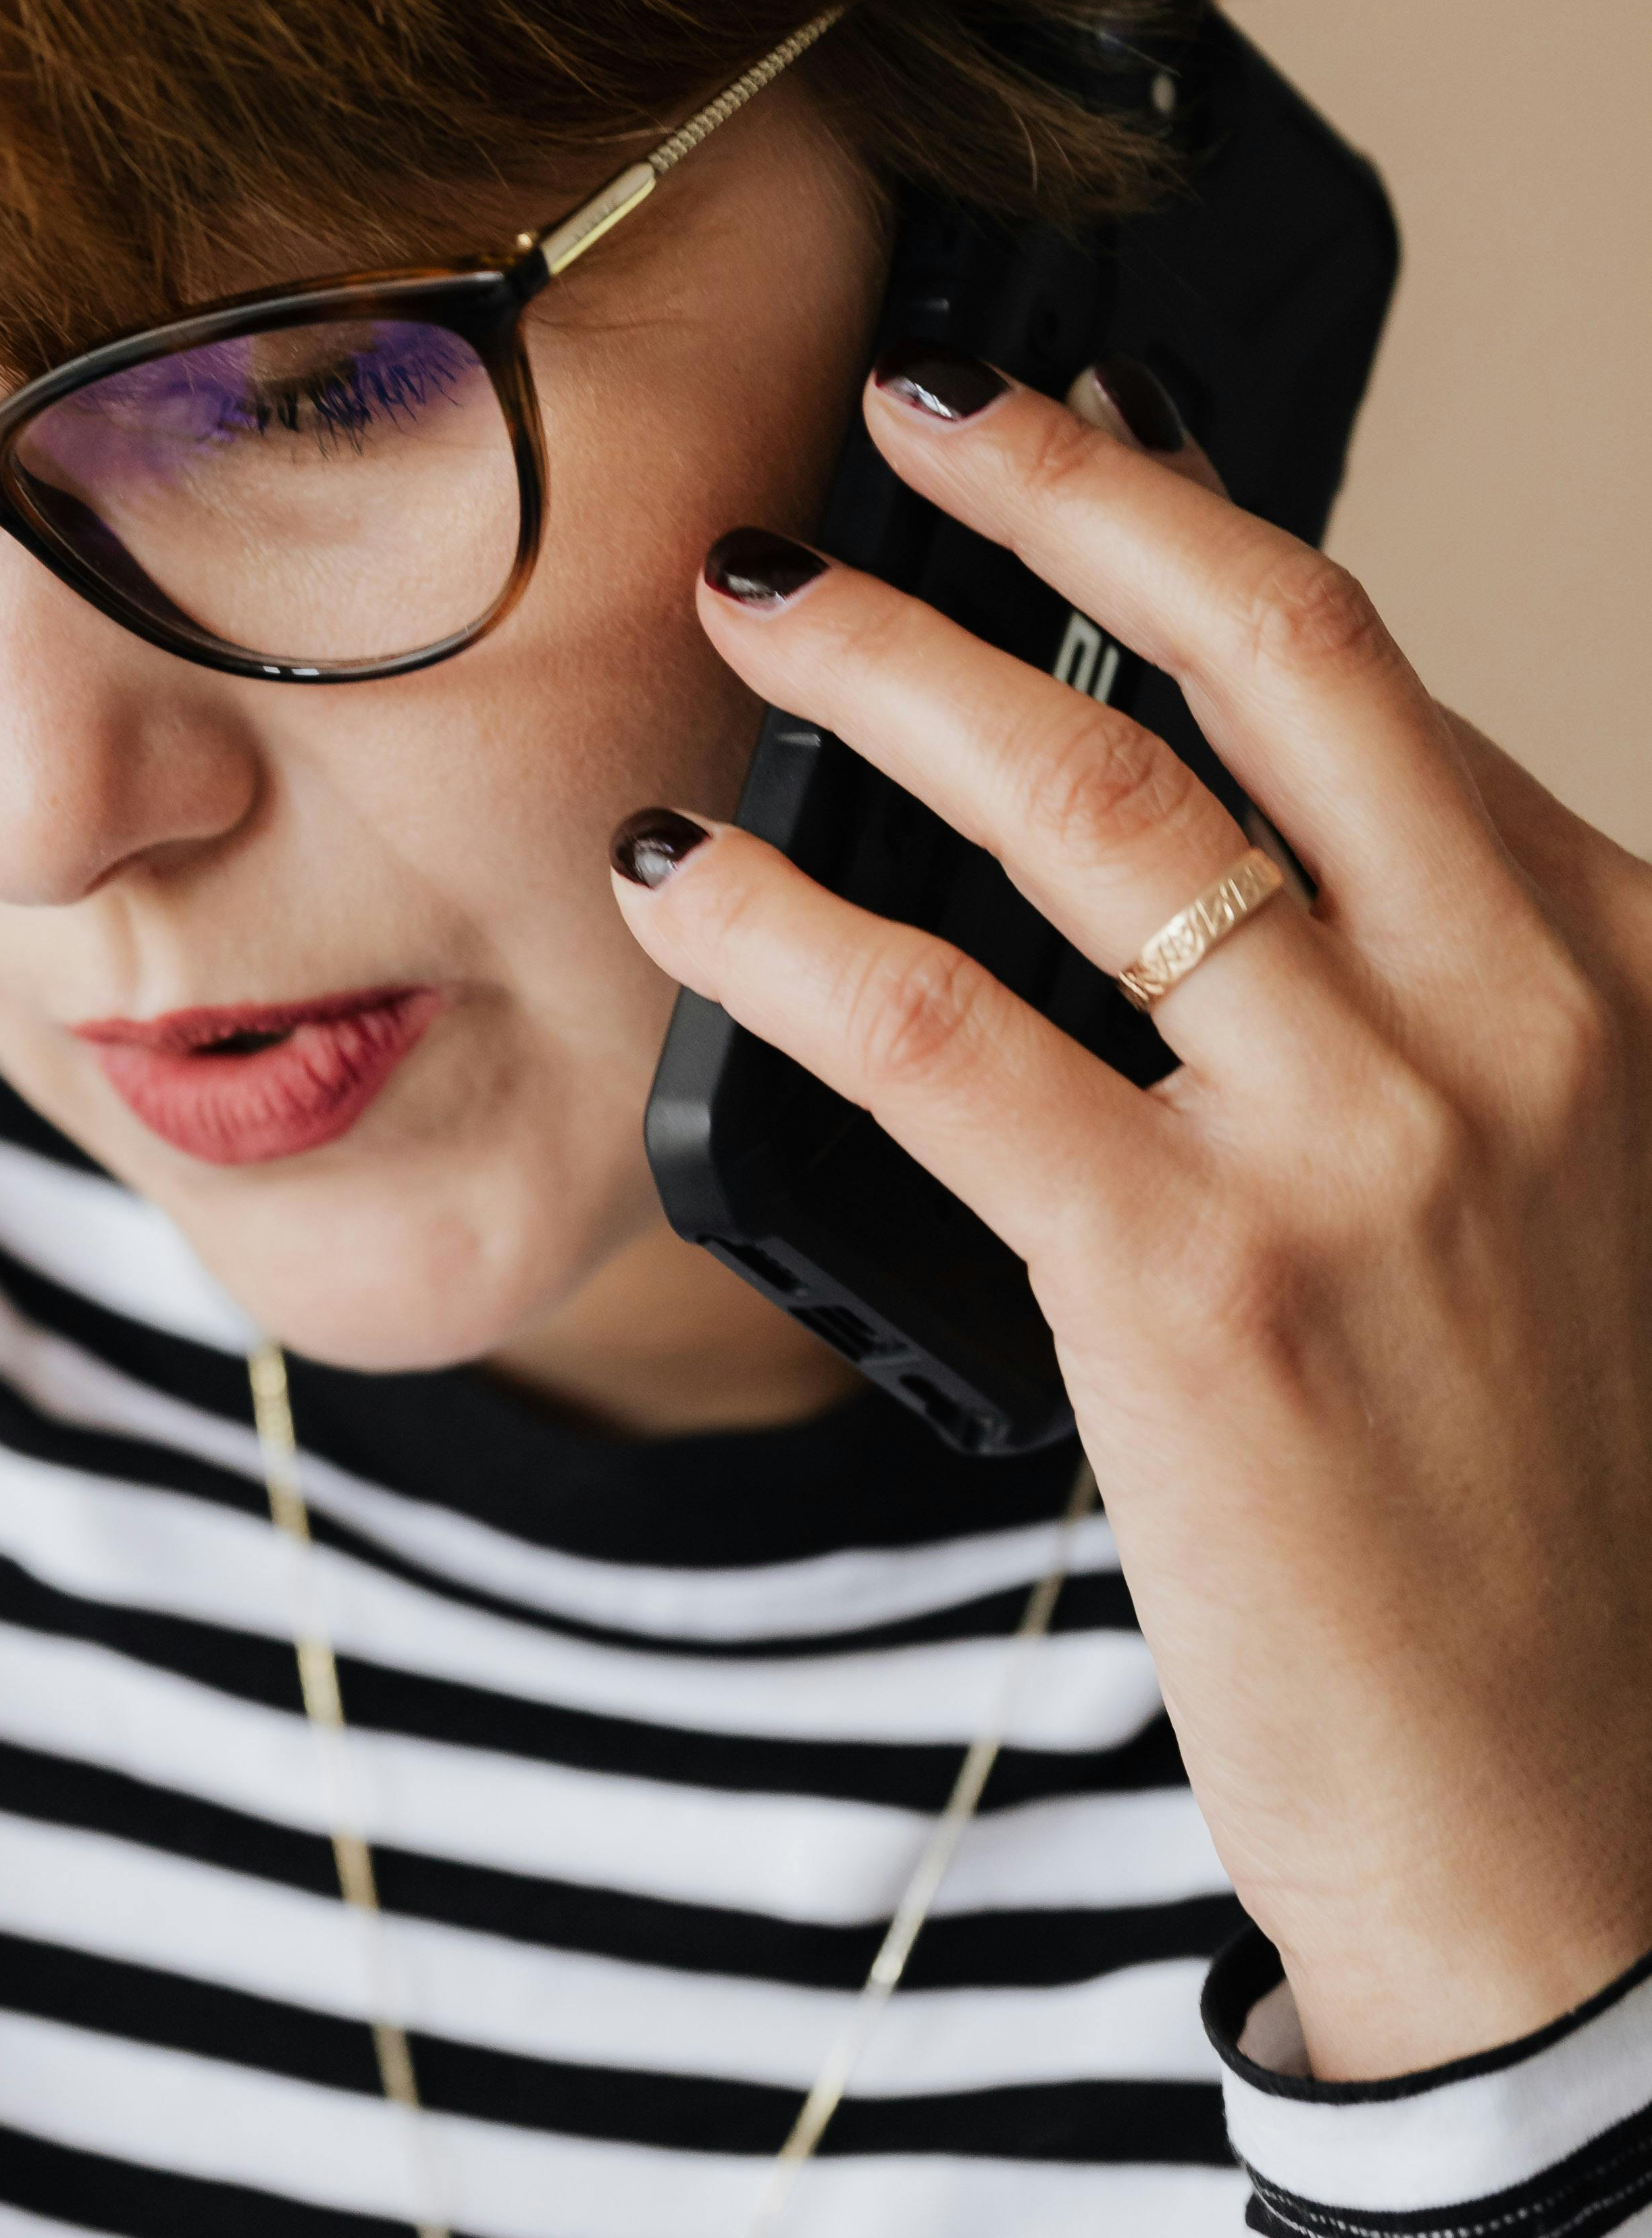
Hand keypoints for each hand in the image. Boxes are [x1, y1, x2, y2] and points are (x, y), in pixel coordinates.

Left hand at [611, 348, 1651, 2080]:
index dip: (1189, 526)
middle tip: (906, 414)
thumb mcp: (1565, 1196)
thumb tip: (1222, 856)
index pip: (1374, 681)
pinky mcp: (1197, 1289)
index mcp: (1618, 972)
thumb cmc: (1546, 1520)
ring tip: (755, 599)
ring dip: (882, 666)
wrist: (1582, 1823)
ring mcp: (1364, 1140)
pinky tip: (679, 872)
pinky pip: (935, 1030)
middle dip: (1059, 488)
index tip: (1063, 443)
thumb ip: (1428, 1007)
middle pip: (1258, 646)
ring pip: (1077, 798)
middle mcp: (1514, 1017)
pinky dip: (780, 922)